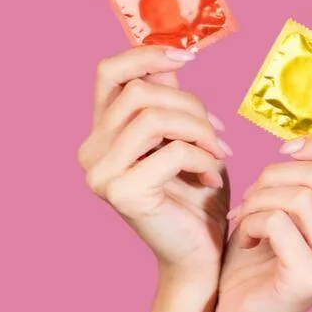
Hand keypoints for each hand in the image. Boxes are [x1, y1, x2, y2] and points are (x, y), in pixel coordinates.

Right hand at [78, 46, 231, 280]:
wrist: (200, 255)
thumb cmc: (197, 196)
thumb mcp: (186, 137)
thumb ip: (170, 101)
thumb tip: (172, 58)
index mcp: (100, 133)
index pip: (109, 73)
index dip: (147, 55)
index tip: (190, 57)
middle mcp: (91, 152)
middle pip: (140, 93)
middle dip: (190, 106)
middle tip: (220, 134)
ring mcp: (100, 174)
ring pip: (153, 118)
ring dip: (199, 131)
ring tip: (220, 153)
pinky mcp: (121, 193)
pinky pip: (171, 152)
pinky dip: (203, 159)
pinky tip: (214, 178)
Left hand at [215, 134, 311, 311]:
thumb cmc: (256, 260)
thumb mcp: (284, 210)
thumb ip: (300, 181)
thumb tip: (301, 140)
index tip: (287, 152)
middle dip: (274, 175)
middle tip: (251, 198)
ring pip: (298, 196)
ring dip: (258, 200)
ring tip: (245, 220)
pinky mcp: (310, 278)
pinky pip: (278, 223)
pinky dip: (250, 223)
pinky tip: (244, 241)